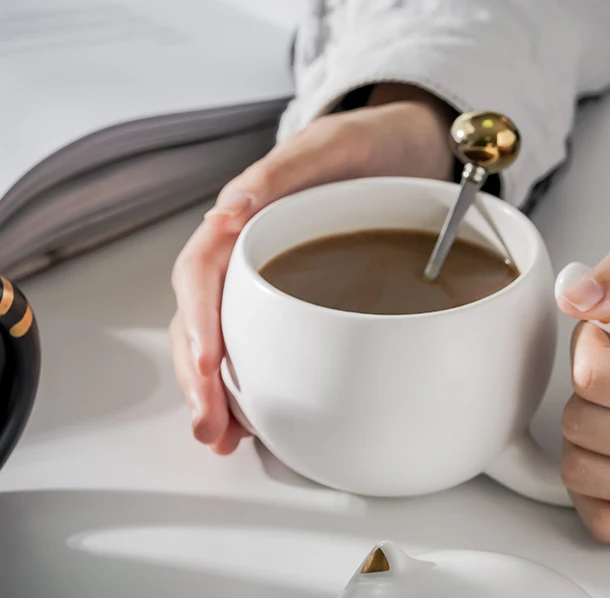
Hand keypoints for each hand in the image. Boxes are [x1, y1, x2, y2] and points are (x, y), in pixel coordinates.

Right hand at [170, 85, 454, 453]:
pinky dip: (252, 387)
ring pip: (226, 340)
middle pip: (204, 318)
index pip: (202, 271)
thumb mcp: (334, 146)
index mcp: (246, 219)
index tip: (206, 363)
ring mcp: (270, 284)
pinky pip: (262, 346)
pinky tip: (254, 422)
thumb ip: (286, 171)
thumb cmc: (369, 147)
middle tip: (211, 427)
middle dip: (200, 376)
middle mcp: (248, 256)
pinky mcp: (295, 305)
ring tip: (222, 438)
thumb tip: (231, 208)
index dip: (198, 319)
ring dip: (218, 392)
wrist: (409, 154)